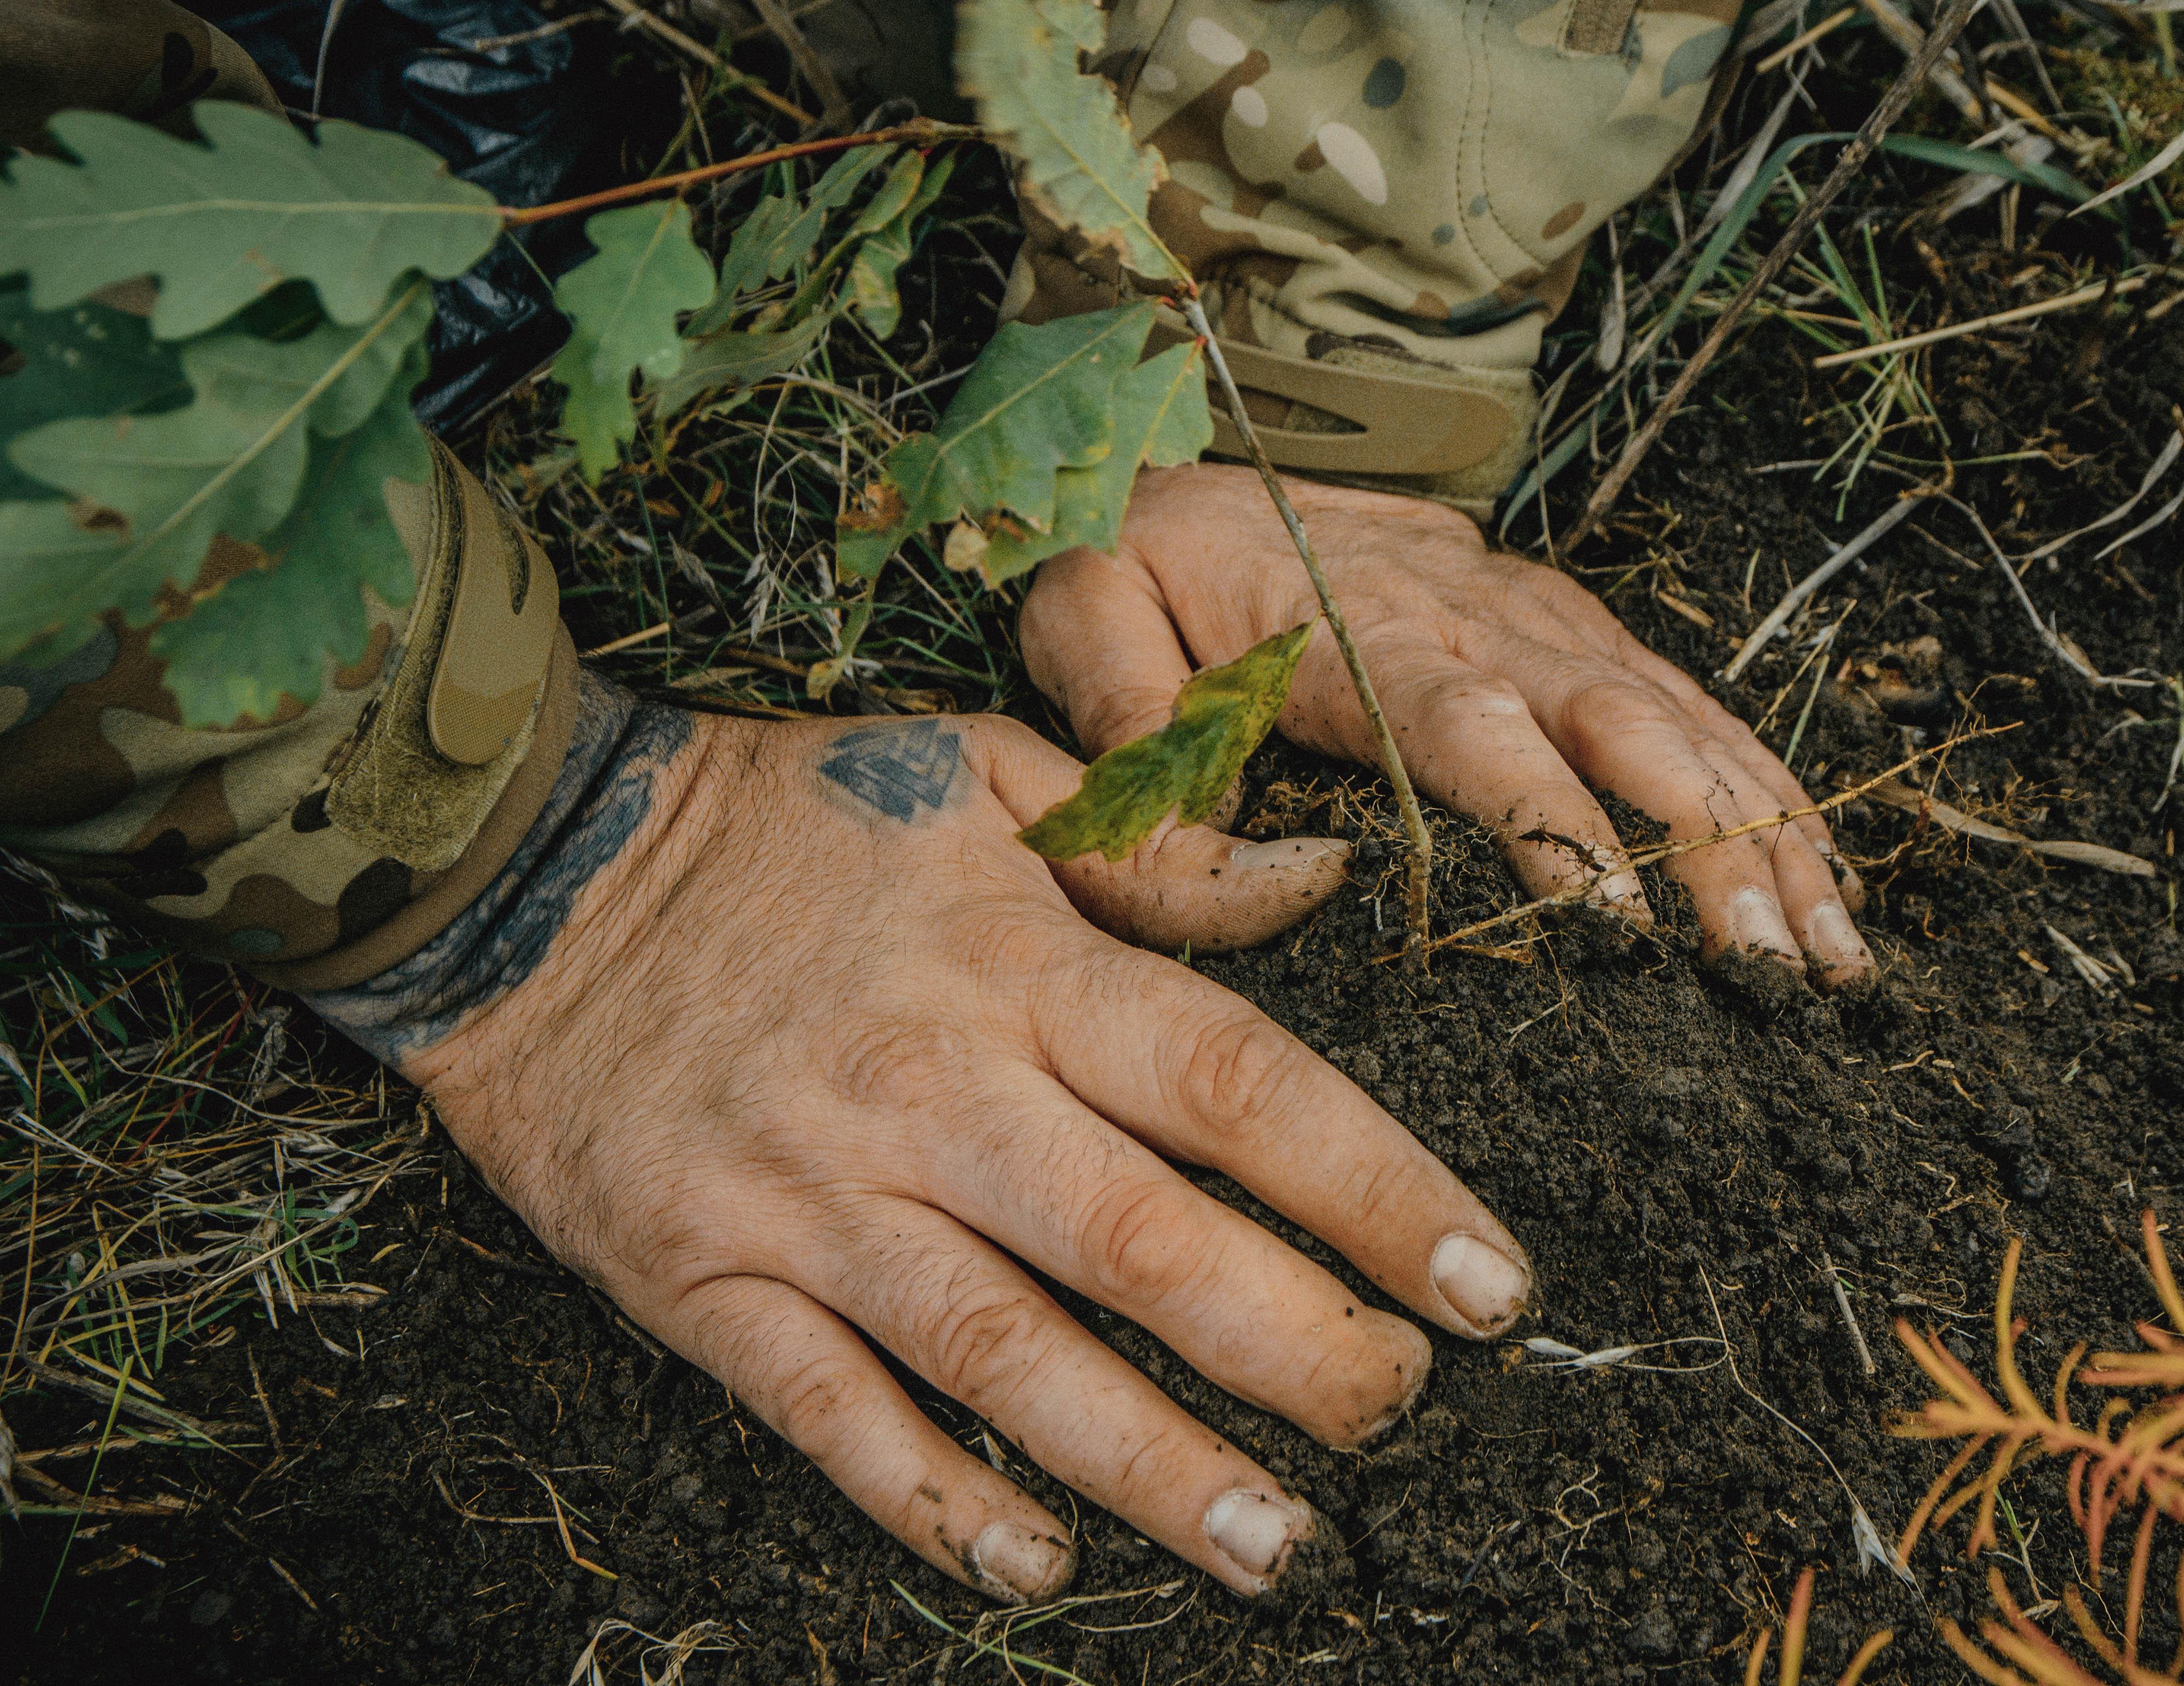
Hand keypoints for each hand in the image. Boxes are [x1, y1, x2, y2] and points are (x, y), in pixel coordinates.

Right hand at [312, 674, 1531, 1601]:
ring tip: (1280, 1548)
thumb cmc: (787, 821)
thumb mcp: (981, 780)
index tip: (1488, 1284)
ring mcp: (814, 1199)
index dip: (1380, 1191)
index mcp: (1017, 965)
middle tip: (1403, 1414)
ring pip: (1009, 1357)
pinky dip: (934, 1498)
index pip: (1243, 1087)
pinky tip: (1035, 1564)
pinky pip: (831, 1414)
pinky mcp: (703, 1279)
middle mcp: (931, 1091)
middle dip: (1299, 1350)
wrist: (534, 871)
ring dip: (1154, 1466)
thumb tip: (1322, 882)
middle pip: (1149, 1244)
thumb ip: (1157, 848)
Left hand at [1019, 465, 1873, 988]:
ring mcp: (1541, 614)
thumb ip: (1139, 770)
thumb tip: (1278, 886)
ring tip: (1831, 959)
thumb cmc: (1130, 558)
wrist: (1179, 438)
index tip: (1618, 924)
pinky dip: (1766, 793)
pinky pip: (1694, 707)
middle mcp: (1477, 614)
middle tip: (1769, 973)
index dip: (1554, 820)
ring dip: (1763, 836)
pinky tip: (1822, 884)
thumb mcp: (1081, 630)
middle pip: (1617, 728)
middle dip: (1706, 850)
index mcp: (1361, 627)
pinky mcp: (1572, 626)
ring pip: (1681, 721)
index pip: (1472, 726)